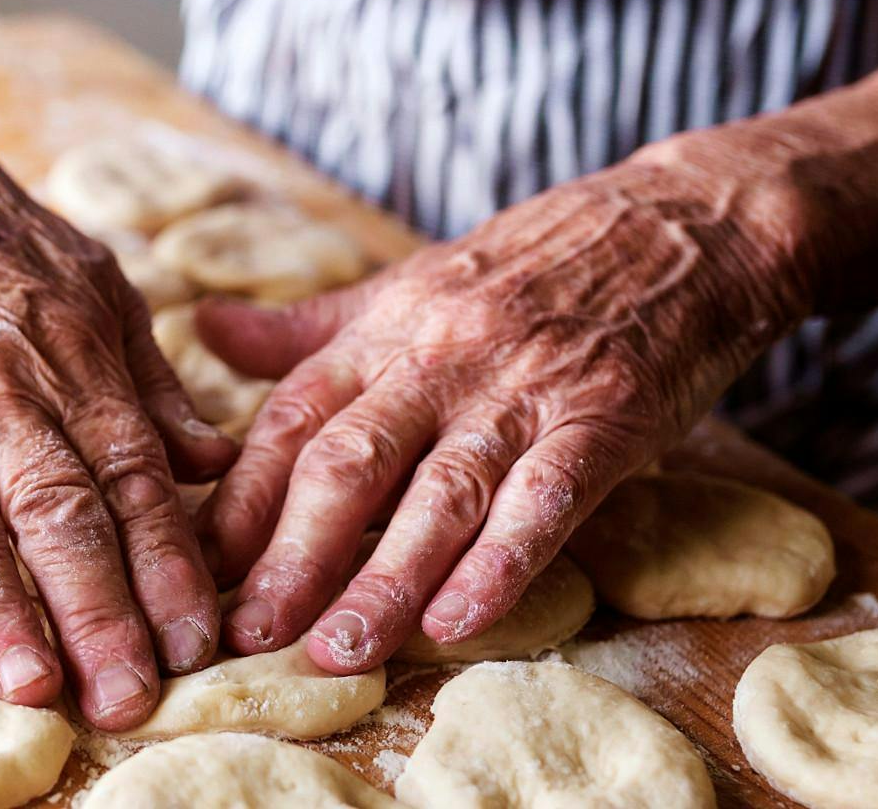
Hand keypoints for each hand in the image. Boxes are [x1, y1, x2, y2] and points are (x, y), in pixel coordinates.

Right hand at [0, 104, 239, 729]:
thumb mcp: (97, 283)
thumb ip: (150, 381)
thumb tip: (213, 464)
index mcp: (70, 356)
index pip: (134, 477)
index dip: (169, 565)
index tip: (200, 643)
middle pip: (58, 507)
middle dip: (99, 609)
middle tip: (128, 698)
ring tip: (28, 684)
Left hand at [190, 159, 805, 669]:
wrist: (683, 224)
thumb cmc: (533, 266)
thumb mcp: (409, 283)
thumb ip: (307, 328)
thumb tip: (203, 331)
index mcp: (383, 331)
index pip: (290, 422)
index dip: (239, 501)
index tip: (194, 570)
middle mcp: (439, 359)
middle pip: (347, 464)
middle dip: (292, 557)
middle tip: (250, 633)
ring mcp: (523, 390)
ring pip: (438, 494)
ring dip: (384, 581)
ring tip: (338, 652)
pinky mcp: (605, 418)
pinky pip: (546, 498)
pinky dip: (502, 563)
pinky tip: (459, 621)